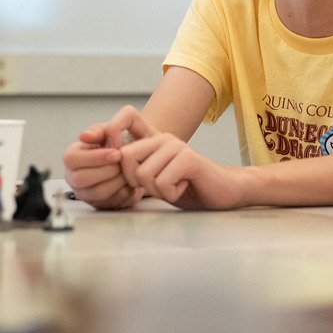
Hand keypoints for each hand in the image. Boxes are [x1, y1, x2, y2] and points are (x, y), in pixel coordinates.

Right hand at [62, 109, 143, 210]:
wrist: (140, 155)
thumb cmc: (123, 140)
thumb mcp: (114, 128)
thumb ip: (101, 129)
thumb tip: (84, 136)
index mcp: (73, 156)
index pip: (72, 159)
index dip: (95, 157)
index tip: (117, 153)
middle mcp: (74, 177)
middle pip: (81, 179)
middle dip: (107, 170)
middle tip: (124, 164)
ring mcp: (86, 193)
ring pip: (98, 192)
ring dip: (118, 180)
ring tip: (129, 170)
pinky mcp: (101, 205)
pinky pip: (112, 203)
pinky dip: (125, 191)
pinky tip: (131, 180)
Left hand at [115, 106, 244, 210]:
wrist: (222, 192)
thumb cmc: (188, 188)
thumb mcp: (156, 179)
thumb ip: (136, 171)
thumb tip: (110, 170)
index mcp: (153, 140)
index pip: (120, 149)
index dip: (118, 168)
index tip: (129, 185)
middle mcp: (163, 138)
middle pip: (126, 159)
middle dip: (137, 182)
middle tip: (158, 188)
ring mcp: (176, 146)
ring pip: (144, 174)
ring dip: (158, 190)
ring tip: (175, 187)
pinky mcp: (188, 158)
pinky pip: (163, 182)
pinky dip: (171, 194)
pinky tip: (184, 187)